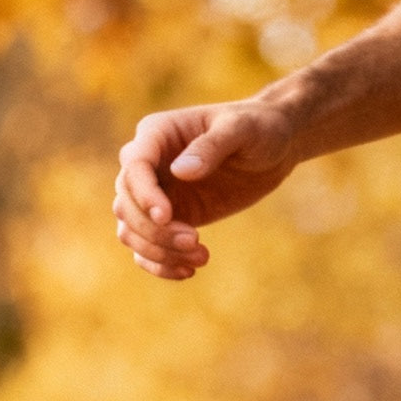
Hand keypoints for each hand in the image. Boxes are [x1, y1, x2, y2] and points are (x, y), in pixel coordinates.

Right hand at [114, 101, 298, 279]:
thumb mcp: (240, 130)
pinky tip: (188, 272)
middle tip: (196, 241)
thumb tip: (181, 172)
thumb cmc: (257, 128)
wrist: (274, 146)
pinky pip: (149, 246)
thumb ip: (211, 147)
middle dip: (155, 229)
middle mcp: (149, 164)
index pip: (134, 166)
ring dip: (158, 251)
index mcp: (157, 134)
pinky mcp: (172, 218)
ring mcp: (157, 193)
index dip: (144, 194)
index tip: (167, 216)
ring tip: (201, 257)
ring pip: (132, 229)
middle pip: (126, 204)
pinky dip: (160, 264)